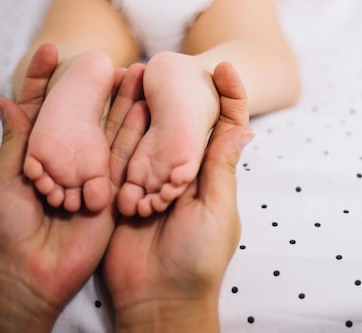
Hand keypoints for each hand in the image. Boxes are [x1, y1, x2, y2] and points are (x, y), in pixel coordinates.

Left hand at [0, 44, 147, 332]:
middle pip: (85, 115)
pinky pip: (127, 161)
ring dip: (123, 105)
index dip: (45, 78)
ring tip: (137, 76)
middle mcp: (67, 158)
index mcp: (36, 151)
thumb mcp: (8, 177)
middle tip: (112, 60)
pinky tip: (147, 111)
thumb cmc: (7, 227)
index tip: (51, 48)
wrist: (29, 273)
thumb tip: (5, 99)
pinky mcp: (112, 192)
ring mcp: (92, 174)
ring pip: (110, 133)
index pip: (41, 106)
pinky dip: (138, 136)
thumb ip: (18, 138)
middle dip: (97, 87)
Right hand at [103, 62, 253, 332]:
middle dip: (178, 94)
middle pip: (183, 124)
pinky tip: (116, 103)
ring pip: (149, 135)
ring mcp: (151, 180)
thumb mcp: (217, 210)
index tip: (225, 67)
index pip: (225, 127)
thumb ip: (221, 168)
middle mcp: (183, 172)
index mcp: (212, 174)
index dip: (228, 96)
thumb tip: (245, 128)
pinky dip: (119, 132)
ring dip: (145, 106)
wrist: (159, 298)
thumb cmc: (197, 257)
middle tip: (169, 62)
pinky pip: (120, 157)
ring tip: (139, 72)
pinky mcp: (122, 191)